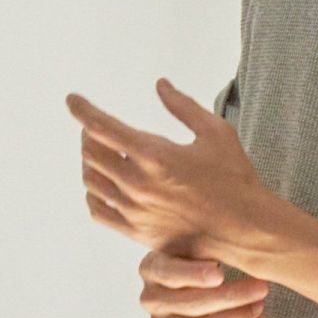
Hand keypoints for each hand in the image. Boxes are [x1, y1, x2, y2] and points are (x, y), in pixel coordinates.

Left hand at [65, 77, 266, 262]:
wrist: (245, 229)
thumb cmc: (234, 179)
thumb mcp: (216, 132)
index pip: (102, 127)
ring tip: (100, 153)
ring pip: (91, 181)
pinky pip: (98, 210)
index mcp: (155, 156)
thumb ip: (183, 106)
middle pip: (91, 152)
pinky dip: (93, 193)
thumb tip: (160, 85)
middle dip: (89, 134)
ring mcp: (135, 211)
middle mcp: (138, 184)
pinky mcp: (137, 232)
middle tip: (95, 127)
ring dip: (90, 162)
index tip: (73, 99)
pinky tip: (102, 185)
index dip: (83, 109)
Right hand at [139, 250, 269, 317]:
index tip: (221, 273)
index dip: (195, 275)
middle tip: (262, 287)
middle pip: (191, 305)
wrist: (193, 278)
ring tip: (261, 305)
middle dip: (231, 297)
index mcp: (150, 267)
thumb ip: (210, 242)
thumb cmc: (201, 255)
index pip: (170, 274)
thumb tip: (237, 241)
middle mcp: (150, 299)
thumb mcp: (199, 243)